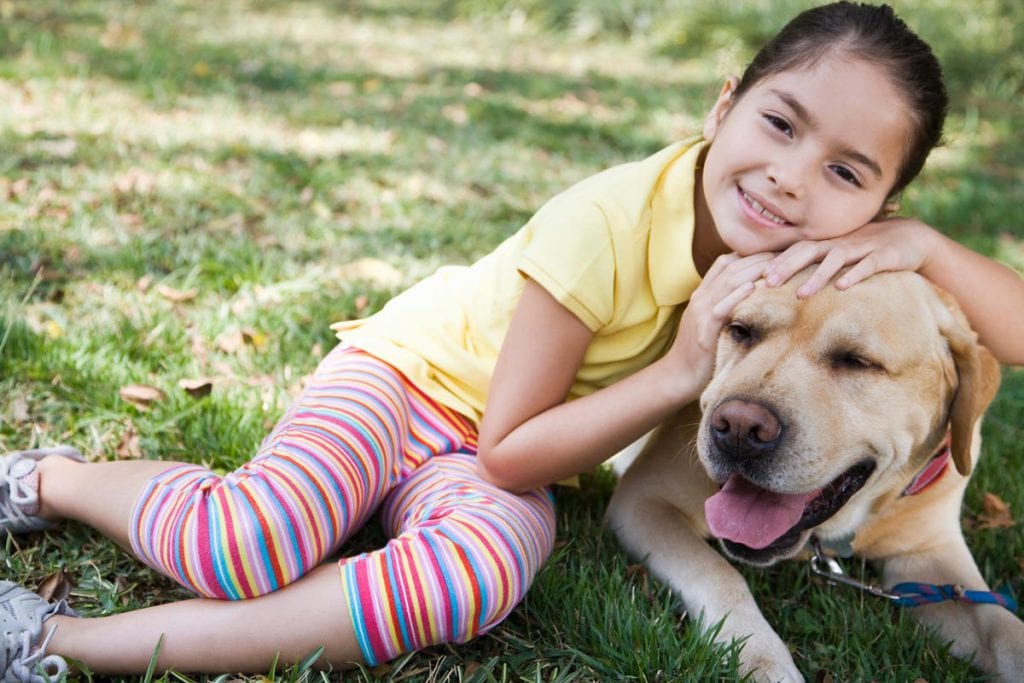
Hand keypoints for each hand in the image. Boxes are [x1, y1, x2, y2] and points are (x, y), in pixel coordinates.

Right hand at [666, 252, 774, 390]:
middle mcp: (701, 298)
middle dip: (757, 257)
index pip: (725, 262)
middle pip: (730, 266)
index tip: (774, 252)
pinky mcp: (705, 330)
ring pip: (727, 281)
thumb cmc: (699, 352)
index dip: (749, 254)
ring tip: (776, 264)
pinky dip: (736, 295)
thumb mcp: (710, 322)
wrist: (678, 375)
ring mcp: (701, 312)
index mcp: (702, 294)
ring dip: (752, 270)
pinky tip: (753, 287)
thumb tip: (753, 298)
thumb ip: (725, 306)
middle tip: (784, 252)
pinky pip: (721, 307)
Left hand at [762, 218, 935, 297]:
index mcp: (828, 242)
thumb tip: (785, 279)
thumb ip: (817, 263)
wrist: (911, 237)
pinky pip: (868, 264)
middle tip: (768, 283)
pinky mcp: (885, 255)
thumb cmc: (868, 248)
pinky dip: (855, 275)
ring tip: (801, 295)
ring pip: (836, 258)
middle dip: (788, 266)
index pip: (797, 249)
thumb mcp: (840, 254)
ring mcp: (863, 247)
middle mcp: (841, 242)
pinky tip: (842, 287)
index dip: (778, 260)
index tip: (758, 276)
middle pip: (810, 250)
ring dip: (817, 277)